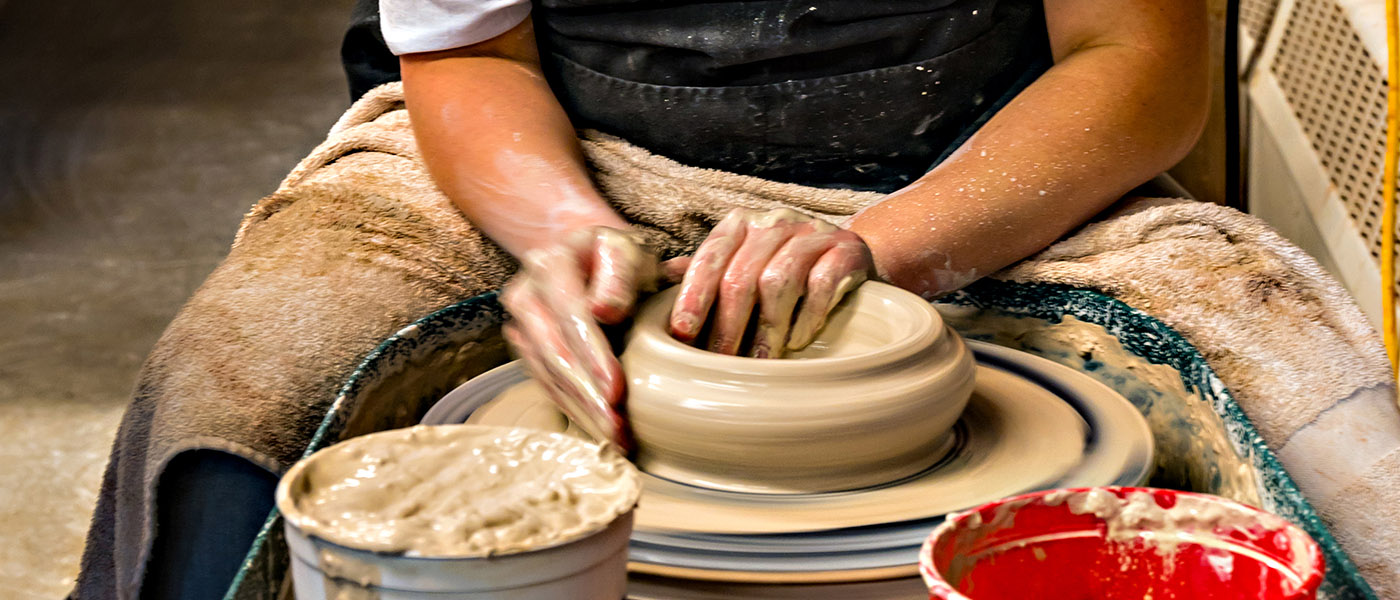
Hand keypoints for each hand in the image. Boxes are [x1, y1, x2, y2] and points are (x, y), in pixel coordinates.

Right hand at [501, 227, 669, 449]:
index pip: (571, 317)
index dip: (593, 356)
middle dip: (587, 395)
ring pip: (548, 375)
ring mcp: (520, 323)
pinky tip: (597, 428)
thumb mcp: (627, 251)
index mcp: (550, 264)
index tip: (616, 391)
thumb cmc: (619, 256)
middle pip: (554, 353)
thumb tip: (605, 311)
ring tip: (614, 438)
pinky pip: (547, 383)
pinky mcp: (526, 348)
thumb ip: (620, 275)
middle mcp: (524, 293)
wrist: (592, 254)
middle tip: (616, 429)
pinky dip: (573, 408)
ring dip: (581, 410)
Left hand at [669, 208, 872, 357]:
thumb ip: (705, 272)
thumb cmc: (783, 268)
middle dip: (727, 325)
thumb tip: (656, 284)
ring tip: (760, 363)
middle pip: (741, 276)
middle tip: (720, 363)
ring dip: (766, 329)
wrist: (849, 255)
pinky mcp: (846, 250)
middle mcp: (774, 222)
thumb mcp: (742, 263)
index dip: (693, 296)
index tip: (683, 333)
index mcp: (740, 224)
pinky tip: (798, 342)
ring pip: (779, 282)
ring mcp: (812, 233)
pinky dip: (807, 317)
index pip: (709, 258)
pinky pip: (821, 285)